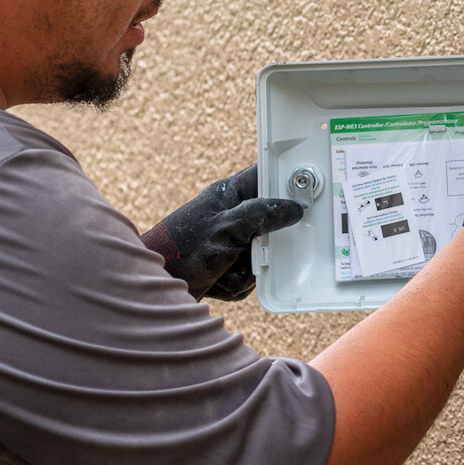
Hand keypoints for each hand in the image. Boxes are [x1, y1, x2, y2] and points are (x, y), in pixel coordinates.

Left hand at [141, 165, 304, 300]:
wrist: (150, 289)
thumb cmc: (180, 249)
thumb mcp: (227, 228)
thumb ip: (263, 215)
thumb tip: (295, 208)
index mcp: (231, 194)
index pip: (269, 176)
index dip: (291, 181)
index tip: (313, 189)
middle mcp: (233, 216)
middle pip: (275, 223)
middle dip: (266, 246)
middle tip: (253, 251)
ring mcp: (231, 242)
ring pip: (266, 255)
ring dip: (248, 269)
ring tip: (224, 269)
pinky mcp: (227, 266)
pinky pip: (251, 276)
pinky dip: (237, 284)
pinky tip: (218, 282)